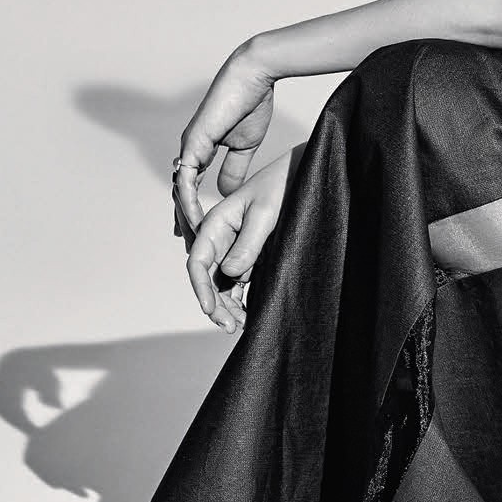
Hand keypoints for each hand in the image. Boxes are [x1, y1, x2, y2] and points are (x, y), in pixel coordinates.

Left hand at [173, 44, 275, 233]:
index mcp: (202, 150)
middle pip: (181, 193)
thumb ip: (234, 168)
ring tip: (192, 240)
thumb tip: (225, 192)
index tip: (199, 233)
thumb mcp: (244, 146)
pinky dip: (189, 200)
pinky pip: (186, 179)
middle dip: (184, 221)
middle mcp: (190, 150)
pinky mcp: (193, 141)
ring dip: (184, 216)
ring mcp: (189, 146)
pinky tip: (195, 219)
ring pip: (180, 190)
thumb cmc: (251, 103)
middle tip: (189, 246)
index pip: (192, 187)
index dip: (193, 211)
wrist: (254, 77)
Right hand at [184, 148, 297, 330]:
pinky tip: (249, 314)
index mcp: (217, 223)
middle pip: (208, 278)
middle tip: (230, 326)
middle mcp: (221, 238)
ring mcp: (235, 248)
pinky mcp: (251, 256)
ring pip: (223, 284)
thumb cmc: (282, 185)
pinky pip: (240, 282)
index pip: (198, 260)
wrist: (303, 175)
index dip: (201, 288)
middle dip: (216, 304)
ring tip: (240, 325)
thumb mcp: (266, 212)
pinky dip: (241, 300)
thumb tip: (231, 273)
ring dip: (228, 306)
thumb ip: (248, 242)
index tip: (211, 309)